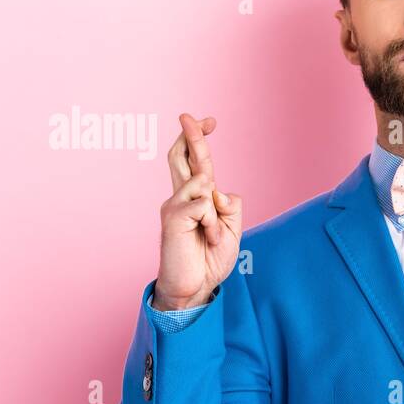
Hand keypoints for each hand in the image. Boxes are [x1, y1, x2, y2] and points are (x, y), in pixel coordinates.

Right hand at [152, 113, 242, 310]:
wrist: (194, 287)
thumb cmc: (209, 258)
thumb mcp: (231, 230)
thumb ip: (230, 207)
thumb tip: (220, 191)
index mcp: (195, 198)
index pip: (195, 161)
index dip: (199, 139)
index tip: (209, 121)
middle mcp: (181, 197)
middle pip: (182, 157)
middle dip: (191, 135)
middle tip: (190, 116)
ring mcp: (174, 205)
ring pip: (204, 183)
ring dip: (217, 214)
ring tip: (210, 237)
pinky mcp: (172, 217)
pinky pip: (203, 205)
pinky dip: (212, 224)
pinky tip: (205, 240)